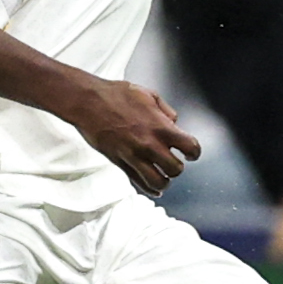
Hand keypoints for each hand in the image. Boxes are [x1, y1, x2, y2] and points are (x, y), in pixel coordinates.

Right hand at [67, 76, 200, 194]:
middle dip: (177, 167)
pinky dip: (149, 189)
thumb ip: (166, 110)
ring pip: (158, 182)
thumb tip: (173, 121)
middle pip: (175, 169)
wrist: (88, 102)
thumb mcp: (148, 94)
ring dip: (164, 181)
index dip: (194, 152)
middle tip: (173, 162)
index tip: (191, 153)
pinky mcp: (120, 162)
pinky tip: (154, 189)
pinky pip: (138, 183)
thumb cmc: (115, 95)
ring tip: (163, 177)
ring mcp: (134, 156)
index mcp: (160, 127)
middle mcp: (149, 144)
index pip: (190, 147)